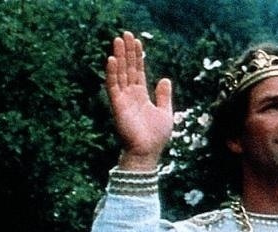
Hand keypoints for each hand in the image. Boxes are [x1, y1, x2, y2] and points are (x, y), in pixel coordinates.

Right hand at [105, 31, 172, 170]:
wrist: (148, 152)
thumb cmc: (156, 137)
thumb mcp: (165, 113)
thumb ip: (164, 96)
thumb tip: (166, 79)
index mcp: (142, 95)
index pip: (139, 71)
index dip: (138, 56)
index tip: (137, 41)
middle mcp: (131, 94)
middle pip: (128, 68)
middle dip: (127, 51)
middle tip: (125, 33)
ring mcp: (123, 99)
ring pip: (120, 73)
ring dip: (119, 56)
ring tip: (118, 40)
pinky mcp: (117, 105)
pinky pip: (113, 86)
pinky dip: (112, 72)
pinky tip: (112, 59)